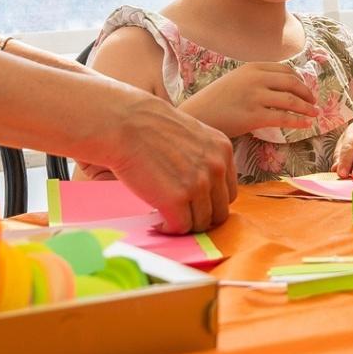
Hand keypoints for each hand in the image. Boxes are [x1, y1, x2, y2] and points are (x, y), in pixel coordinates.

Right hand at [77, 91, 235, 232]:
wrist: (124, 124)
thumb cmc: (148, 127)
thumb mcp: (191, 134)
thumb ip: (203, 157)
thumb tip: (202, 184)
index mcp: (222, 150)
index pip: (228, 192)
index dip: (210, 202)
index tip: (193, 204)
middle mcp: (216, 168)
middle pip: (219, 211)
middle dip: (200, 216)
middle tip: (180, 215)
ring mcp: (198, 184)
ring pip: (201, 223)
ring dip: (184, 224)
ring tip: (166, 217)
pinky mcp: (177, 200)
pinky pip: (181, 228)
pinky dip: (169, 229)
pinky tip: (158, 222)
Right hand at [183, 62, 319, 138]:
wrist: (196, 115)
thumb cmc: (215, 101)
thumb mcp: (236, 81)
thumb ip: (256, 80)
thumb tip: (281, 88)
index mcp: (252, 67)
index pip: (286, 70)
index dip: (300, 80)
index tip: (306, 90)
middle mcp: (255, 78)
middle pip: (292, 82)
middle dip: (307, 93)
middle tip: (314, 103)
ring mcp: (255, 96)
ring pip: (291, 100)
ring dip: (307, 108)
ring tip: (315, 114)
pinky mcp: (253, 116)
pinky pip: (283, 117)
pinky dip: (298, 121)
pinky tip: (306, 124)